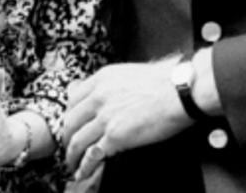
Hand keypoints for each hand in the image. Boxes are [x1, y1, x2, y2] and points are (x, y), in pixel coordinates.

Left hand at [59, 59, 190, 179]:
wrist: (179, 91)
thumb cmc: (163, 82)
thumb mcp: (127, 73)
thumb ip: (110, 84)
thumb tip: (104, 95)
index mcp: (100, 80)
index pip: (72, 100)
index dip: (68, 117)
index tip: (70, 126)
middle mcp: (98, 97)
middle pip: (70, 122)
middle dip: (66, 138)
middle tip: (68, 147)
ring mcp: (105, 117)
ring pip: (77, 140)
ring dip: (72, 155)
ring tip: (72, 164)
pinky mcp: (116, 136)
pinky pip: (93, 155)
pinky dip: (85, 166)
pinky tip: (83, 172)